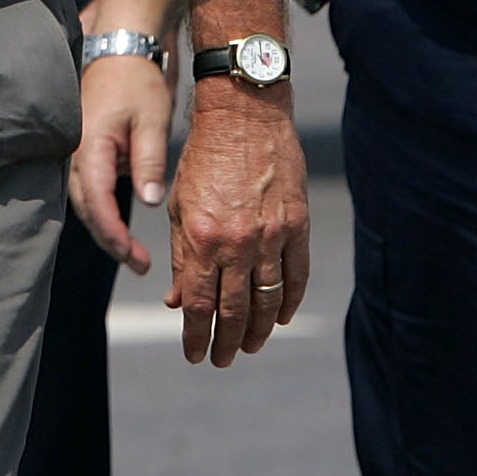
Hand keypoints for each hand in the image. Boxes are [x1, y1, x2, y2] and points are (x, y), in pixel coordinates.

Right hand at [67, 52, 173, 273]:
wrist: (120, 51)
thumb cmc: (136, 82)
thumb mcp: (151, 121)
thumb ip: (148, 163)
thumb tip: (149, 202)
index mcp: (89, 147)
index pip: (97, 204)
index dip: (114, 236)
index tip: (135, 258)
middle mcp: (74, 154)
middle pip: (87, 210)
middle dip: (111, 242)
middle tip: (139, 265)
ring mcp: (75, 153)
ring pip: (84, 203)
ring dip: (105, 230)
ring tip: (133, 254)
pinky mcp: (82, 152)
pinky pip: (86, 190)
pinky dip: (101, 211)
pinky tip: (119, 224)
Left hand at [165, 82, 307, 366]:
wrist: (244, 116)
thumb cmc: (203, 158)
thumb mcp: (179, 207)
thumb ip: (182, 258)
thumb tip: (178, 303)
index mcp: (202, 238)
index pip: (199, 305)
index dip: (196, 336)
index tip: (194, 355)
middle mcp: (238, 242)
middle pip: (234, 310)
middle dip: (226, 342)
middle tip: (221, 359)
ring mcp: (272, 235)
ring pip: (268, 301)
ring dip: (258, 330)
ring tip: (249, 346)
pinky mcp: (298, 225)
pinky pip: (297, 276)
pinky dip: (290, 302)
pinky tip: (282, 317)